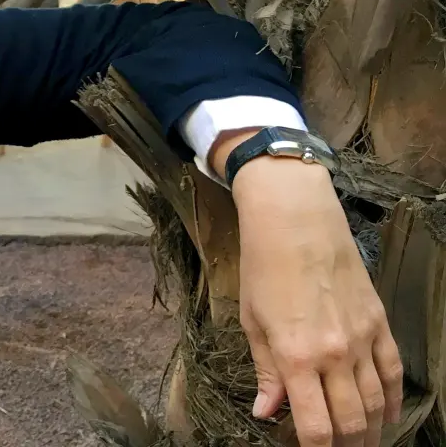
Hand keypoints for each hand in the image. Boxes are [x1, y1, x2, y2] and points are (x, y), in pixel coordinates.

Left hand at [230, 155, 402, 445]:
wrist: (296, 221)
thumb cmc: (263, 268)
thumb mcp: (252, 322)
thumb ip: (266, 372)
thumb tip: (266, 412)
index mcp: (295, 357)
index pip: (315, 425)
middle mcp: (333, 355)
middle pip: (350, 421)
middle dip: (347, 446)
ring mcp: (362, 339)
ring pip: (375, 402)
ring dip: (370, 430)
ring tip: (362, 444)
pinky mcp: (379, 323)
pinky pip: (393, 371)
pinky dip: (392, 399)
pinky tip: (385, 416)